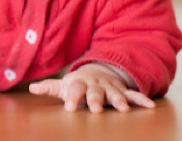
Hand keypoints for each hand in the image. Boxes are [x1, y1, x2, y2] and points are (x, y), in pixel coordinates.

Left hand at [28, 63, 154, 112]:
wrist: (98, 71)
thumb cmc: (78, 83)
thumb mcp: (64, 85)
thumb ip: (49, 88)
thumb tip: (31, 88)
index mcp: (79, 84)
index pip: (74, 90)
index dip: (72, 98)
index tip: (70, 108)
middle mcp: (95, 85)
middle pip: (95, 93)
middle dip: (95, 100)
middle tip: (96, 110)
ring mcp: (110, 88)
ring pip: (115, 94)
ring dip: (119, 101)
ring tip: (124, 110)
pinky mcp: (122, 91)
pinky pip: (133, 94)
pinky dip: (141, 99)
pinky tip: (150, 106)